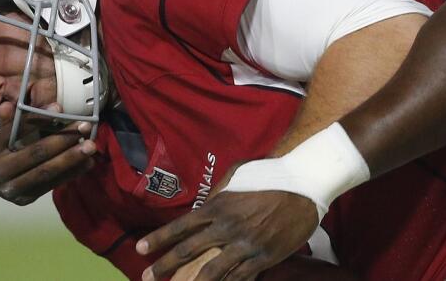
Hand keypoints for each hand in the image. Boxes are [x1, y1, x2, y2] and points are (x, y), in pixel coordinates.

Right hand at [0, 116, 96, 204]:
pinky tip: (87, 162)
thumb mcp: (0, 128)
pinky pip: (51, 185)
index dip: (39, 120)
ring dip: (72, 158)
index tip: (61, 109)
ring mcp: (10, 190)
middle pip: (36, 153)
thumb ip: (20, 118)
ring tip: (91, 145)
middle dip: (63, 139)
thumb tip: (53, 107)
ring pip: (46, 172)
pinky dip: (71, 173)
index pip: (16, 131)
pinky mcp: (24, 199)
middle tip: (85, 127)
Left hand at [137, 189, 317, 280]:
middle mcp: (227, 227)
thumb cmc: (271, 175)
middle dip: (164, 265)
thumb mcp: (239, 176)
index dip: (159, 239)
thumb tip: (204, 205)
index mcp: (219, 205)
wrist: (305, 184)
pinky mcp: (264, 257)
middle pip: (189, 251)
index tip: (140, 250)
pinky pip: (240, 279)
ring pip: (212, 272)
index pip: (181, 225)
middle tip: (147, 277)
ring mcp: (246, 244)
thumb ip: (219, 192)